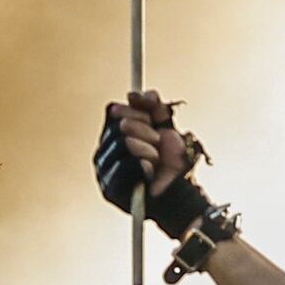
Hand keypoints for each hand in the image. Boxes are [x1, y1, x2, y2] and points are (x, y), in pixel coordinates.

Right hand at [95, 91, 214, 230]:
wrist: (182, 191)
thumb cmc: (172, 163)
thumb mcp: (166, 128)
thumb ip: (154, 108)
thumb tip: (138, 94)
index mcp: (112, 136)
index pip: (114, 110)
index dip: (137, 112)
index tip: (153, 122)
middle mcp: (103, 152)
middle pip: (120, 125)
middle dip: (147, 132)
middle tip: (156, 146)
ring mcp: (103, 171)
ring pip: (125, 143)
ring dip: (149, 151)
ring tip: (155, 162)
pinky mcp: (110, 189)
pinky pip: (127, 164)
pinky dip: (145, 167)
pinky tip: (150, 174)